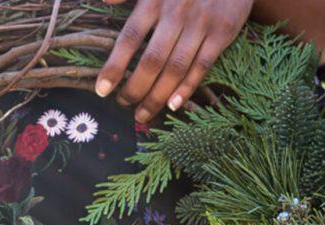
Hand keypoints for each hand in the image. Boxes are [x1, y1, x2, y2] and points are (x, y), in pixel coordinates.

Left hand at [95, 0, 253, 122]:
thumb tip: (103, 2)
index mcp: (155, 0)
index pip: (130, 38)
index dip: (115, 66)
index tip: (102, 90)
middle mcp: (176, 14)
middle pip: (152, 60)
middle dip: (135, 88)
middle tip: (122, 104)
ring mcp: (201, 25)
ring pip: (175, 68)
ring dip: (157, 95)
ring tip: (142, 114)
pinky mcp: (222, 33)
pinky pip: (202, 66)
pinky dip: (187, 88)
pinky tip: (172, 105)